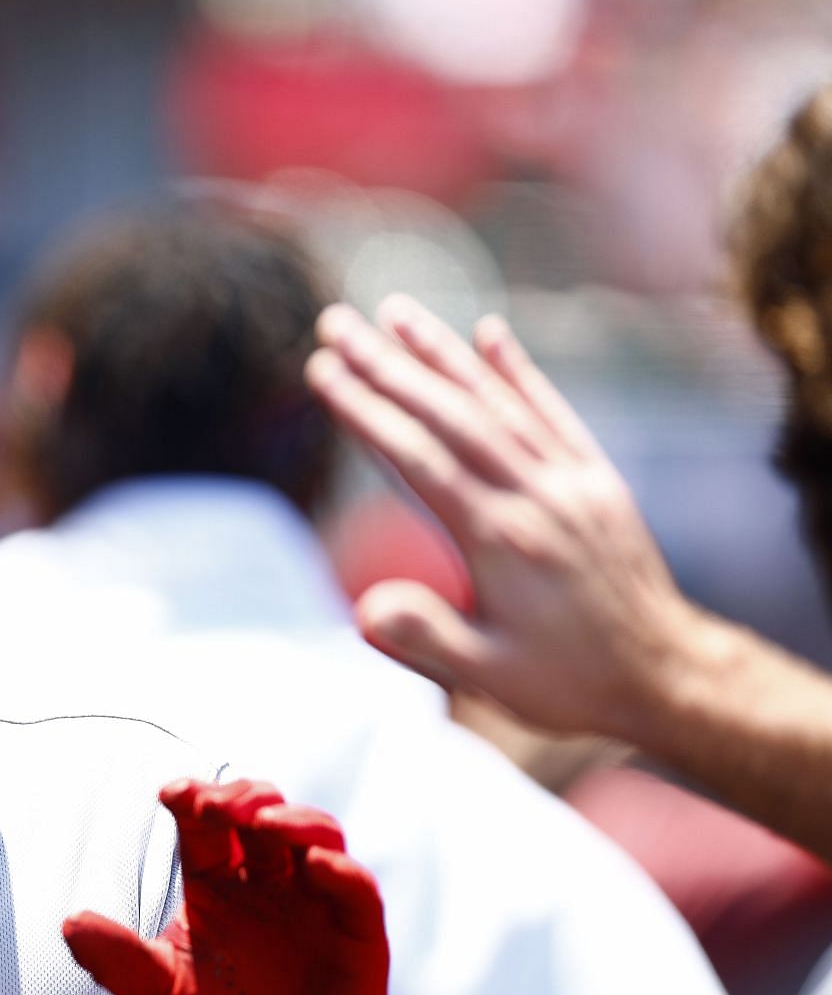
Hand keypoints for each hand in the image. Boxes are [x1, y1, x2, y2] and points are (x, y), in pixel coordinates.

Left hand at [63, 779, 398, 994]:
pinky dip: (340, 872)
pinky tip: (317, 867)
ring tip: (263, 822)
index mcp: (218, 883)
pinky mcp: (358, 934)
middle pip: (261, 812)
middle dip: (241, 796)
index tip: (172, 793)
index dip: (192, 798)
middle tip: (214, 804)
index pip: (205, 824)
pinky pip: (356, 890)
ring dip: (292, 820)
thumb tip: (68, 925)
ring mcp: (316, 902)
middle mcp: (269, 881)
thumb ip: (116, 960)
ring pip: (315, 835)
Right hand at [307, 296, 707, 742]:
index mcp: (501, 538)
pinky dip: (519, 370)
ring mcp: (570, 480)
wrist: (671, 676)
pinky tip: (489, 333)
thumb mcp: (490, 679)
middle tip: (337, 324)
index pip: (419, 458)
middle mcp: (536, 495)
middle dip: (388, 365)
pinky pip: (552, 413)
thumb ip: (425, 638)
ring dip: (442, 352)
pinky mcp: (597, 480)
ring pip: (498, 400)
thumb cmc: (571, 683)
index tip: (322, 371)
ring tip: (394, 312)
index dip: (366, 411)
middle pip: (451, 413)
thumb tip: (361, 608)